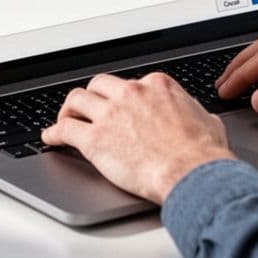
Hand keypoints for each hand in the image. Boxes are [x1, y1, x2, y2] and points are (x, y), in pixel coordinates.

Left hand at [41, 73, 237, 203]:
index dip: (121, 98)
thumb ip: (192, 112)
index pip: (129, 84)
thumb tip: (195, 116)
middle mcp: (130, 93)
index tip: (118, 107)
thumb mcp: (206, 120)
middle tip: (88, 110)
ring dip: (69, 110)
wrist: (192, 173)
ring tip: (65, 120)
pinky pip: (64, 130)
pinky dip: (53, 133)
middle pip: (98, 86)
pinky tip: (51, 138)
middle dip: (92, 98)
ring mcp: (110, 114)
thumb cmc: (202, 154)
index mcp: (156, 85)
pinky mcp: (94, 138)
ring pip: (76, 100)